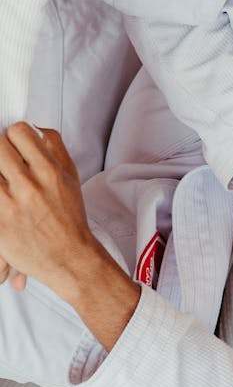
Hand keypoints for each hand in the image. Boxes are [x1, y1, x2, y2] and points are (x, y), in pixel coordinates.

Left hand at [0, 124, 96, 298]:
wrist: (69, 258)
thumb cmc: (69, 220)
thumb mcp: (71, 177)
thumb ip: (55, 148)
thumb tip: (37, 128)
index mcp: (49, 170)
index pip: (20, 132)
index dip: (13, 134)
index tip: (12, 142)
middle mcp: (29, 185)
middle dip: (0, 150)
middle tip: (5, 161)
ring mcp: (10, 205)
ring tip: (5, 182)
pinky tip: (3, 196)